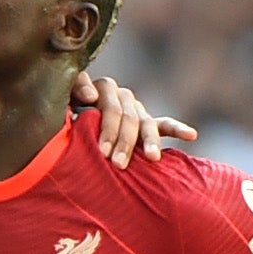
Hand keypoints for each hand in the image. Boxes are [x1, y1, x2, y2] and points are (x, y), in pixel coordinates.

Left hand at [72, 74, 195, 167]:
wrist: (69, 127)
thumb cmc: (63, 119)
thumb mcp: (61, 104)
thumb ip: (72, 92)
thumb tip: (91, 96)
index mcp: (101, 89)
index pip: (109, 102)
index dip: (107, 125)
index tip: (102, 149)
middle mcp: (121, 97)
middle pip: (128, 116)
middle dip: (123, 141)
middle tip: (117, 164)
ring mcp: (136, 110)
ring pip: (146, 123)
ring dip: (149, 141)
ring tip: (151, 158)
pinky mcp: (147, 124)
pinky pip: (164, 125)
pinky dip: (177, 129)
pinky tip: (191, 135)